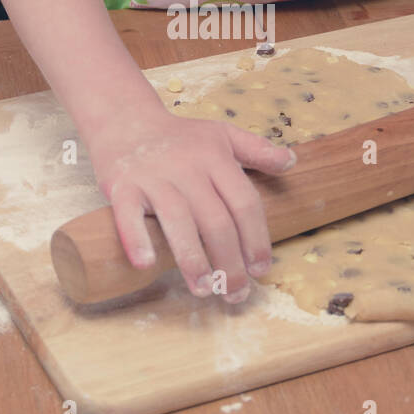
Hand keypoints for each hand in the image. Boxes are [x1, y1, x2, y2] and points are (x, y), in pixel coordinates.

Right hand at [86, 105, 295, 302]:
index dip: (256, 239)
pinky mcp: (122, 186)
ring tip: (203, 290)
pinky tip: (147, 263)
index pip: (244, 202)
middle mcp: (187, 168)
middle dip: (229, 262)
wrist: (125, 120)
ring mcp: (154, 178)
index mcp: (216, 158)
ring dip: (192, 260)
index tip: (260, 269)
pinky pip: (128, 215)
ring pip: (178, 221)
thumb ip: (257, 149)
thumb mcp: (222, 134)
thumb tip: (291, 161)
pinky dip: (136, 239)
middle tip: (235, 293)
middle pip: (216, 221)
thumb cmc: (180, 137)